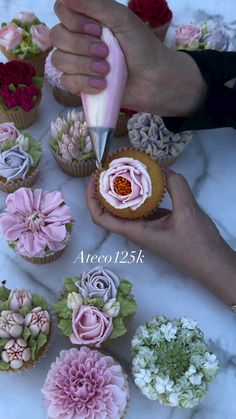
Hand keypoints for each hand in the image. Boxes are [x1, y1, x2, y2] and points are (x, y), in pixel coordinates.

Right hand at [51, 0, 206, 115]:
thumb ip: (94, 5)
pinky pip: (65, 82)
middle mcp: (79, 38)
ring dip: (83, 66)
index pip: (61, 10)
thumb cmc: (142, 47)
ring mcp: (78, 62)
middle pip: (56, 37)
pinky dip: (83, 84)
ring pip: (59, 60)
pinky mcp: (80, 84)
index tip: (96, 29)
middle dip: (81, 47)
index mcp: (87, 18)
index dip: (74, 21)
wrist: (154, 80)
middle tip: (105, 53)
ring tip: (106, 71)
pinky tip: (101, 85)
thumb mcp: (121, 19)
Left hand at [87, 170, 235, 305]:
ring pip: (126, 209)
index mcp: (135, 232)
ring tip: (123, 170)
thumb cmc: (197, 244)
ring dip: (121, 191)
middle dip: (104, 190)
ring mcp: (147, 229)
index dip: (91, 198)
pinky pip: (142, 208)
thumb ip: (176, 187)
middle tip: (108, 168)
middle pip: (110, 211)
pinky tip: (147, 181)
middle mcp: (137, 231)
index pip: (101, 218)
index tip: (93, 178)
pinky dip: (140, 195)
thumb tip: (164, 169)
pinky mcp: (158, 226)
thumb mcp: (187, 211)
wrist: (212, 263)